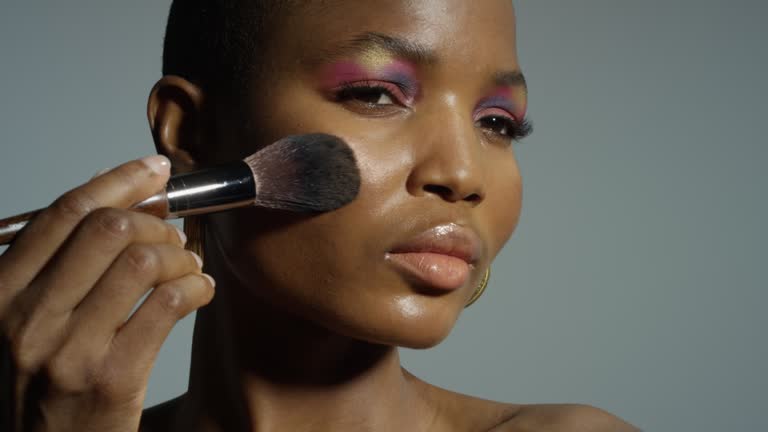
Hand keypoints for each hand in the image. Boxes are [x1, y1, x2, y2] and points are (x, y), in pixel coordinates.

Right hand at [0, 156, 214, 431]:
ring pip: (144, 260)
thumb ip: (60, 261)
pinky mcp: (112, 378)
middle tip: (174, 234)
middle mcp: (27, 317)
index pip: (65, 212)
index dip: (118, 181)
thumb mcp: (27, 318)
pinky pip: (169, 303)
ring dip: (181, 255)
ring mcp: (69, 349)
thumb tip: (114, 195)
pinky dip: (196, 286)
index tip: (155, 170)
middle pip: (109, 228)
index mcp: (0, 292)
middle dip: (156, 221)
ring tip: (188, 267)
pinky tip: (199, 291)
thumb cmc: (41, 384)